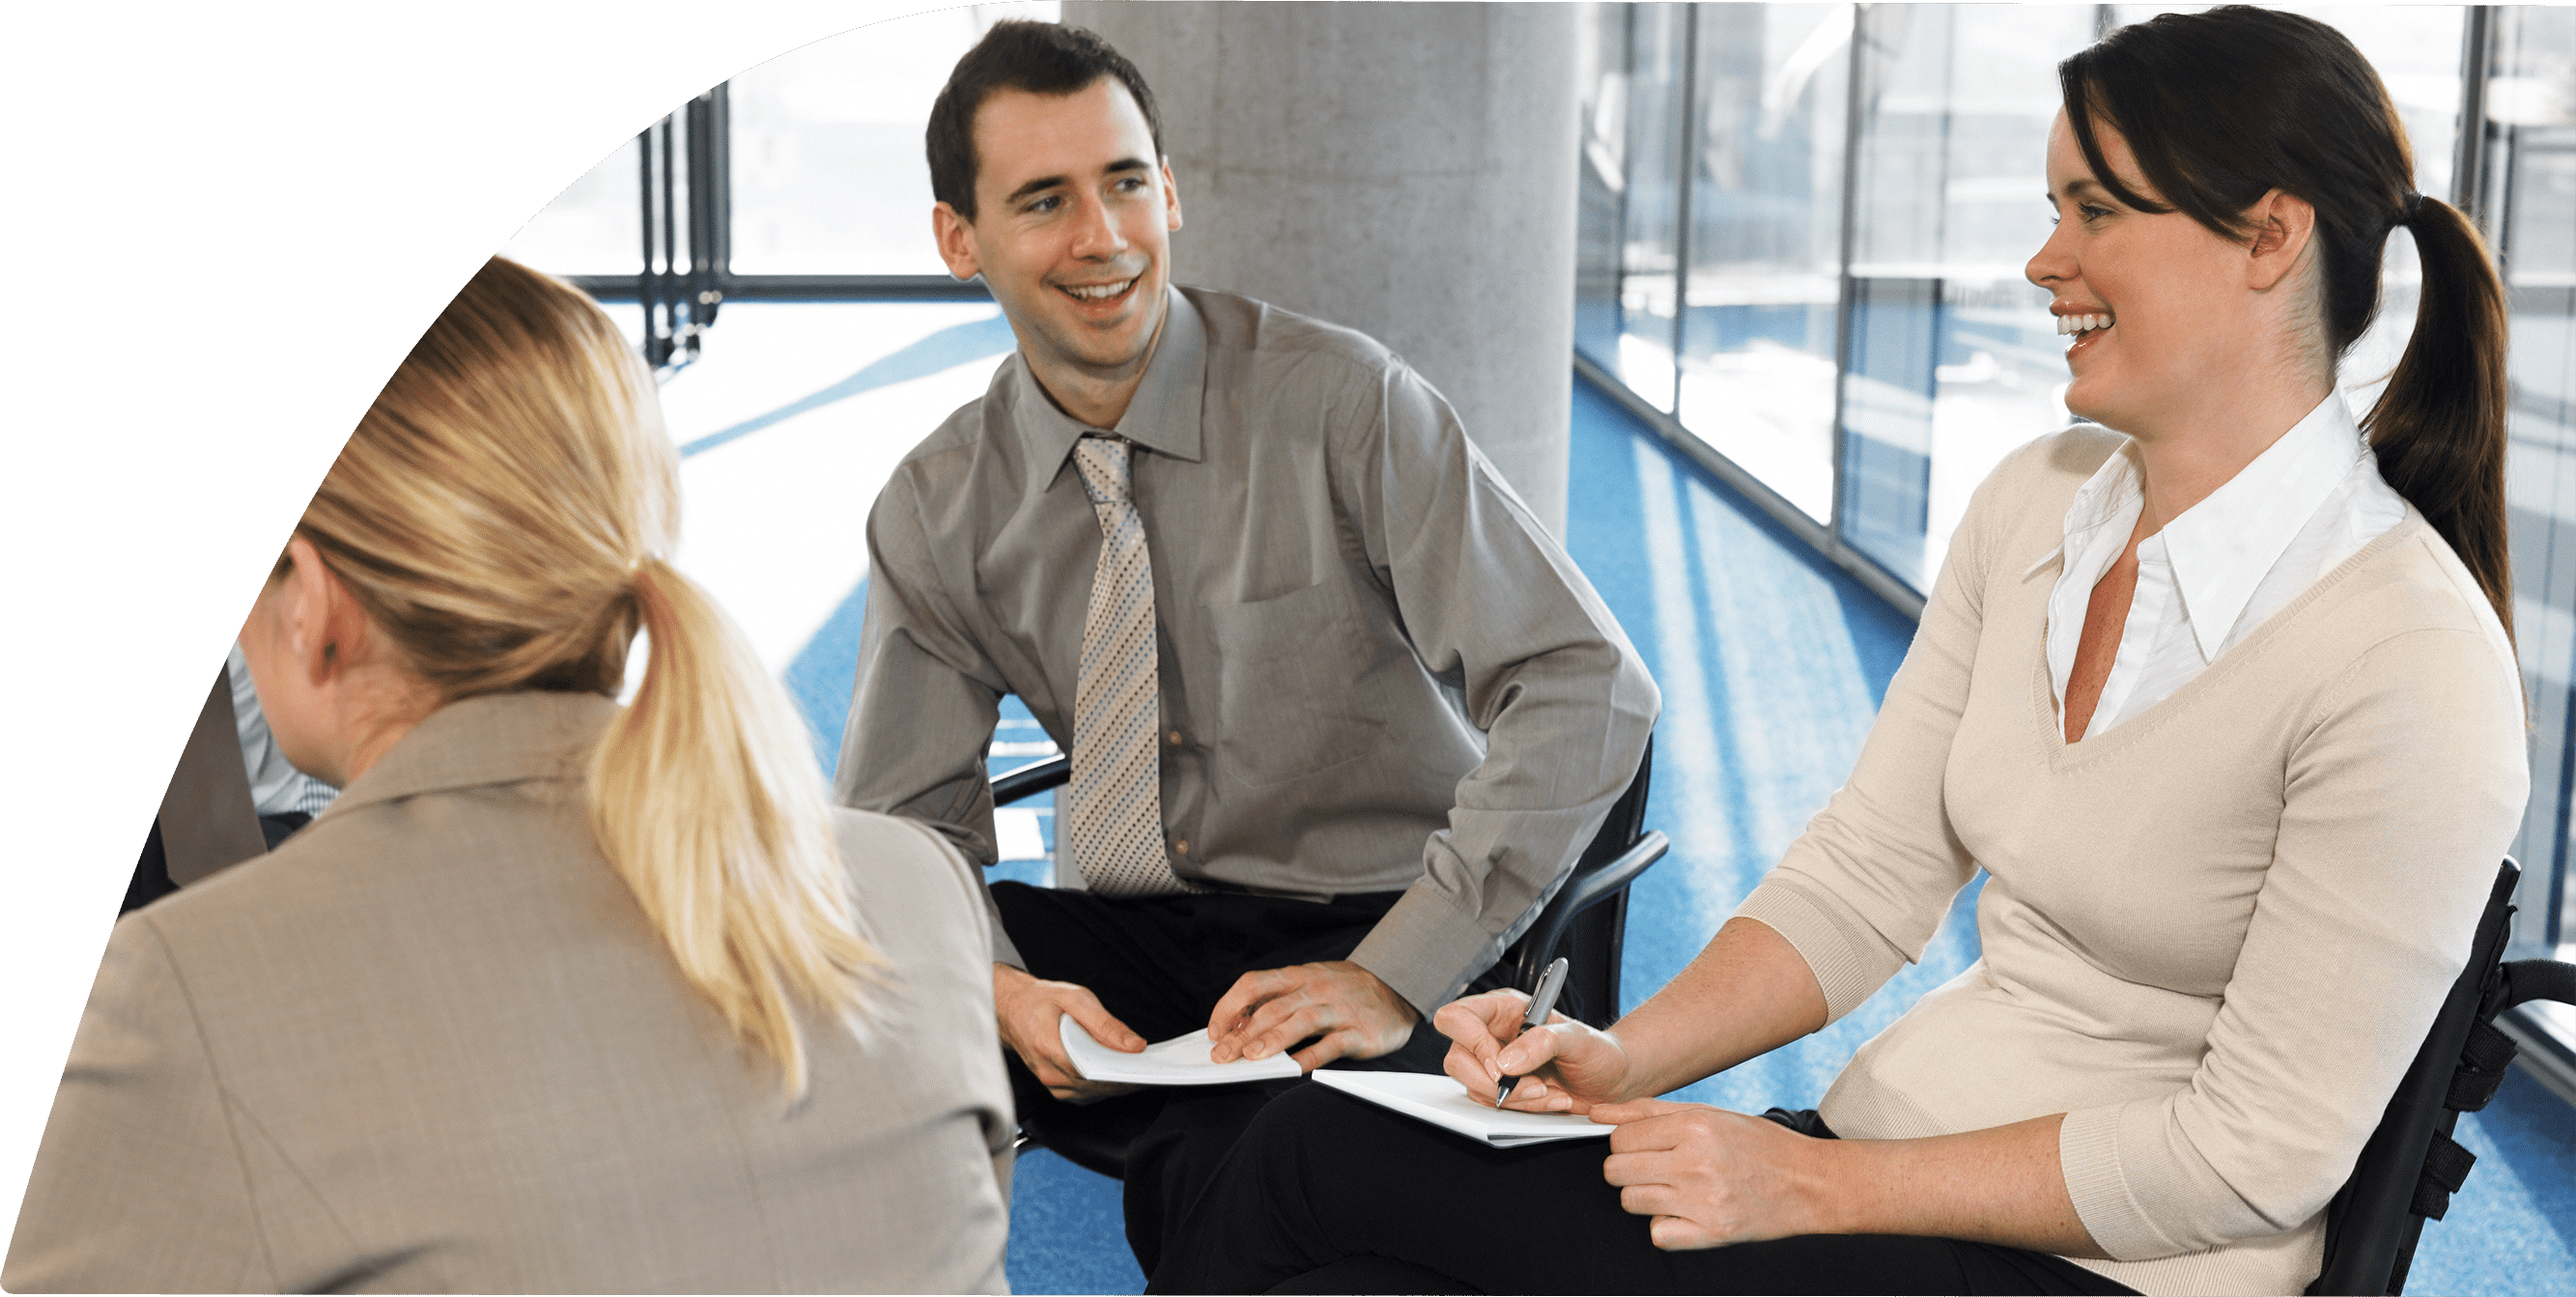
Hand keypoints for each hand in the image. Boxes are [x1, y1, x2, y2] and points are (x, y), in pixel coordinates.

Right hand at [993, 963, 1143, 1101]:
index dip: (1118, 1073)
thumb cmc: (1041, 1000)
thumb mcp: (1076, 998)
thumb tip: (1134, 1045)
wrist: (1013, 1009)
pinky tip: (1115, 1072)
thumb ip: (1105, 1023)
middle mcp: (1047, 1070)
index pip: (1090, 1070)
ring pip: (1091, 1093)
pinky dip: (1102, 1085)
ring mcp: (1049, 1081)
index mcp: (1048, 1045)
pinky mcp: (1055, 1086)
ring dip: (1114, 1084)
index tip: (1141, 1068)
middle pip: (1093, 1085)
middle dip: (1123, 1078)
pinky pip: (1084, 1093)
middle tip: (1148, 1068)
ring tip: (1135, 1068)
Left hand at [1205, 960, 1417, 1069]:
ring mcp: (1339, 1010)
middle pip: (1272, 1009)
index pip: (1254, 984)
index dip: (1230, 1006)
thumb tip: (1239, 1023)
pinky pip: (1331, 1045)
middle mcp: (1316, 989)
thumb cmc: (1347, 989)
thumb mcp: (1312, 981)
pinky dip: (1311, 1058)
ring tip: (1252, 1058)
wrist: (1400, 987)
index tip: (1215, 1030)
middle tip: (1222, 1055)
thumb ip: (1280, 999)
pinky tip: (1294, 1069)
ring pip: (1300, 1022)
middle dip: (1242, 1033)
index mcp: (1299, 976)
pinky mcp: (1359, 1032)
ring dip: (1273, 1040)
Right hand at [1436, 987, 1636, 1112]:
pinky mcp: (1499, 1089)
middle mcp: (1491, 1033)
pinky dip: (1521, 1108)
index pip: (1458, 1017)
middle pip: (1456, 1058)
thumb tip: (1506, 1061)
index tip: (1501, 1067)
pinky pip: (1491, 1104)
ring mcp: (1492, 1063)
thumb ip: (1543, 1042)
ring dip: (1513, 1098)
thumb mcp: (1578, 1040)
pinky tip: (1548, 1100)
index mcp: (1503, 1008)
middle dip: (1493, 1082)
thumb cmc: (1597, 1051)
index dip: (1471, 1042)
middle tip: (1533, 1087)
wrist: (1612, 1080)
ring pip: (1472, 1086)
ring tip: (1548, 1092)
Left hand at [1594, 1099, 1823, 1248]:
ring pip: (1630, 1202)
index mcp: (1695, 1127)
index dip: (1625, 1143)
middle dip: (1627, 1168)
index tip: (1642, 1146)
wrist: (1809, 1183)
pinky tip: (1685, 1213)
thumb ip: (1647, 1111)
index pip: (1620, 1138)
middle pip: (1616, 1170)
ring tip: (1673, 1188)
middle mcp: (1696, 1163)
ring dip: (1644, 1196)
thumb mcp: (1708, 1114)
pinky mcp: (1712, 1234)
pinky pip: (1657, 1235)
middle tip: (1654, 1168)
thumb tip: (1596, 1113)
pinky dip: (1665, 1226)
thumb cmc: (1758, 1144)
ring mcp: (1703, 1202)